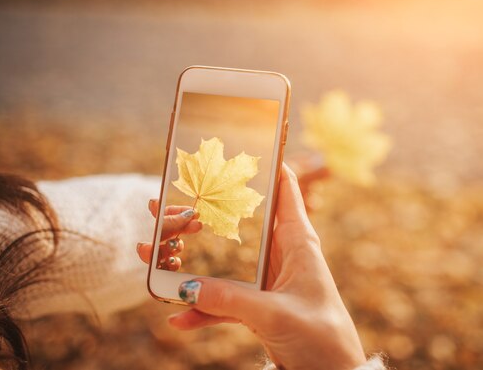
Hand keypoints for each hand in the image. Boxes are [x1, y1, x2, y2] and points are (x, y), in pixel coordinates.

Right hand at [137, 164, 365, 369]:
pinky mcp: (259, 306)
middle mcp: (282, 255)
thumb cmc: (322, 339)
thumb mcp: (276, 314)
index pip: (285, 191)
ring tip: (160, 258)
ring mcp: (268, 281)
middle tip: (177, 202)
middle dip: (212, 214)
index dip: (268, 165)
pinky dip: (203, 309)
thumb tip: (187, 287)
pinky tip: (179, 318)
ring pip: (228, 262)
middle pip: (244, 224)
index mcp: (298, 243)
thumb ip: (232, 301)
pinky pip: (225, 301)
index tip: (243, 143)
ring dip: (197, 264)